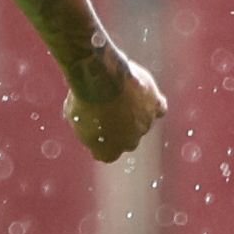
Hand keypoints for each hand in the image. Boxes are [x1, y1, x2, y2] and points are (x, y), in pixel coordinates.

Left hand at [66, 43, 168, 163]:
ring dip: (133, 111)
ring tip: (120, 92)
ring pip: (142, 122)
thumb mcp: (73, 115)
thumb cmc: (83, 98)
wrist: (99, 80)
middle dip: (119, 127)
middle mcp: (130, 143)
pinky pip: (159, 108)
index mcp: (107, 152)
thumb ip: (84, 125)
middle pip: (127, 139)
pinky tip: (144, 93)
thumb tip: (87, 121)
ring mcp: (145, 125)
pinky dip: (153, 103)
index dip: (102, 141)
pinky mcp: (155, 105)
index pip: (107, 154)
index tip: (96, 128)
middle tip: (108, 108)